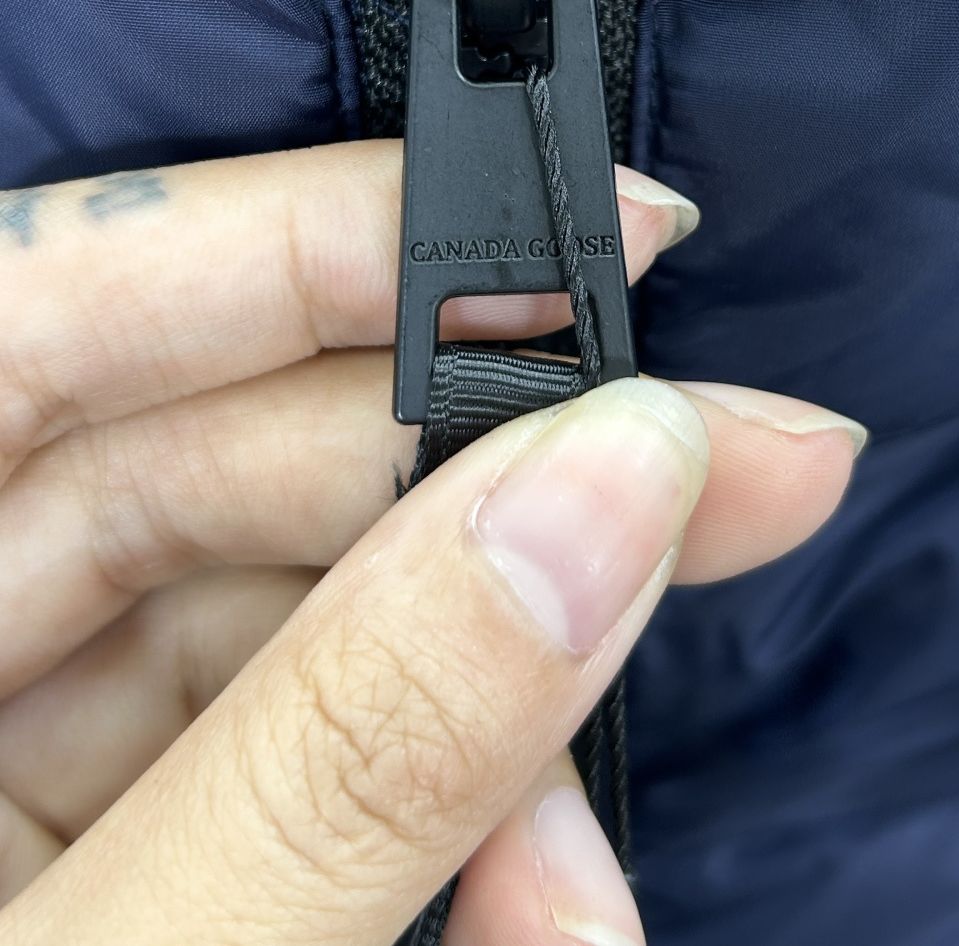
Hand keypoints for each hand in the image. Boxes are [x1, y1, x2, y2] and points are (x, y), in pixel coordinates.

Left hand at [0, 143, 861, 943]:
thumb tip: (595, 500)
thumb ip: (343, 748)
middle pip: (224, 449)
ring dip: (479, 695)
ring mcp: (12, 719)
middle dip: (492, 474)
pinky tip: (522, 899)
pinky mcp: (99, 828)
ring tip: (585, 863)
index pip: (80, 294)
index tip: (590, 232)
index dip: (334, 232)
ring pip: (282, 607)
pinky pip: (276, 743)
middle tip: (733, 466)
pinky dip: (418, 802)